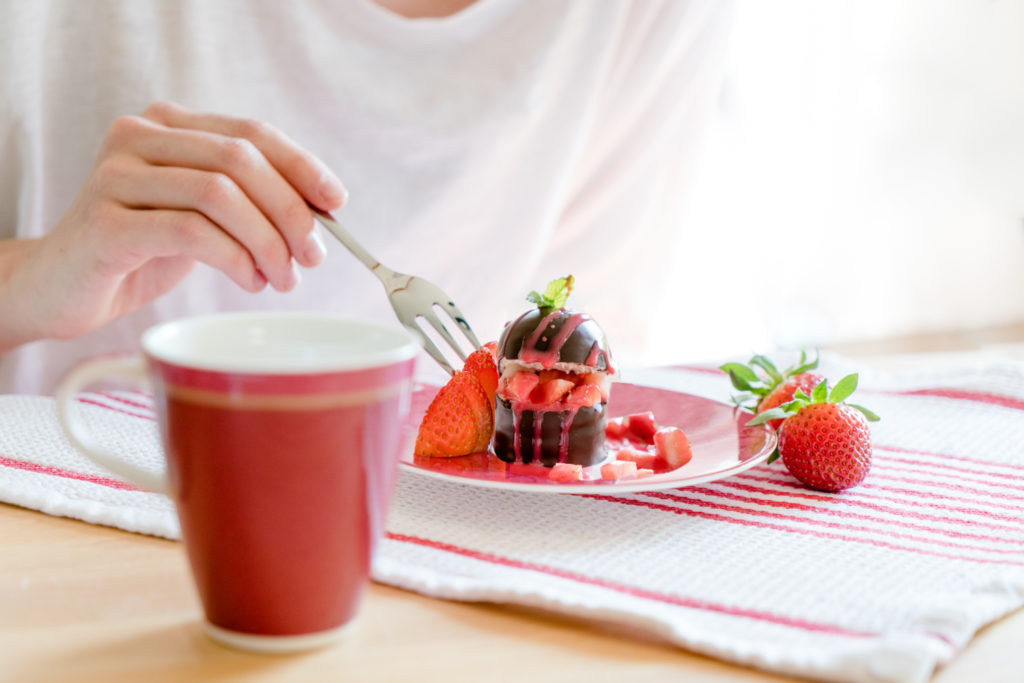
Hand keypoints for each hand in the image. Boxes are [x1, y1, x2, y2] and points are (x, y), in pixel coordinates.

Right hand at [7, 101, 345, 345]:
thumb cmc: (141, 251)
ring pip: (220, 194)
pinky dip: (234, 258)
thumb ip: (247, 201)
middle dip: (290, 211)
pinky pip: (190, 231)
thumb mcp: (203, 216)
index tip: (337, 202)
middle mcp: (138, 137)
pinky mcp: (104, 221)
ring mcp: (115, 175)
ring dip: (267, 241)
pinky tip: (250, 281)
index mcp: (168, 125)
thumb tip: (322, 212)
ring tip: (282, 278)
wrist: (62, 287)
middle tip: (311, 257)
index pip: (251, 132)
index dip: (302, 165)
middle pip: (241, 160)